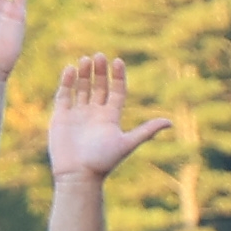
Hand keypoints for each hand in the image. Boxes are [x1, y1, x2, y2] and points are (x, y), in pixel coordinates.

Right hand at [48, 54, 170, 179]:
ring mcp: (77, 114)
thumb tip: (170, 122)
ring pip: (81, 88)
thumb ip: (146, 131)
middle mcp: (95, 113)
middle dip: (99, 71)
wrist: (78, 174)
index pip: (116, 91)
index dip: (117, 76)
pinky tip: (70, 69)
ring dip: (83, 74)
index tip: (117, 61)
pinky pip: (64, 95)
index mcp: (111, 117)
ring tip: (85, 59)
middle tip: (99, 56)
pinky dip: (66, 83)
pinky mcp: (61, 117)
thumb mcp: (127, 143)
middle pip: (98, 87)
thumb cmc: (103, 161)